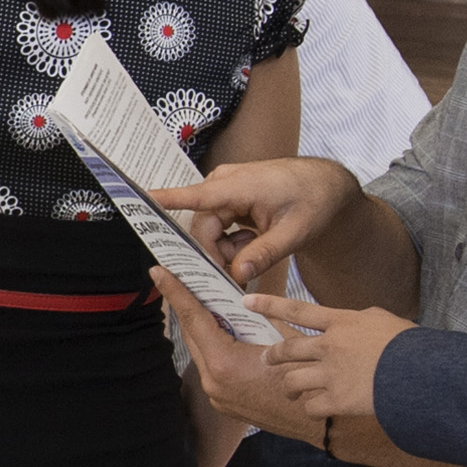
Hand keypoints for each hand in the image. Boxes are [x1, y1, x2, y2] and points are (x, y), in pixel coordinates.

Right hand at [155, 155, 356, 287]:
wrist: (326, 186)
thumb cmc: (313, 200)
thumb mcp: (294, 232)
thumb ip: (264, 253)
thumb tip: (238, 274)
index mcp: (239, 187)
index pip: (196, 196)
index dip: (166, 200)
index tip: (140, 199)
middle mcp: (224, 185)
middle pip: (203, 229)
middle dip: (216, 257)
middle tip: (234, 282)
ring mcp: (225, 192)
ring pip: (210, 232)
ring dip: (228, 251)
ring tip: (255, 256)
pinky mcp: (228, 200)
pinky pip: (219, 229)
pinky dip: (234, 243)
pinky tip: (255, 245)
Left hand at [155, 276, 315, 433]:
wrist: (322, 423)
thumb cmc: (309, 378)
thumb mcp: (286, 337)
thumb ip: (262, 315)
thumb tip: (243, 296)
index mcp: (225, 363)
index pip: (193, 317)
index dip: (175, 291)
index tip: (158, 272)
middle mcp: (214, 382)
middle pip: (192, 334)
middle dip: (187, 306)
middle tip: (182, 280)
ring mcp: (217, 396)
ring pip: (201, 352)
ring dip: (202, 329)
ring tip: (205, 304)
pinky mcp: (224, 404)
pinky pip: (211, 369)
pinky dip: (214, 349)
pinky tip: (224, 335)